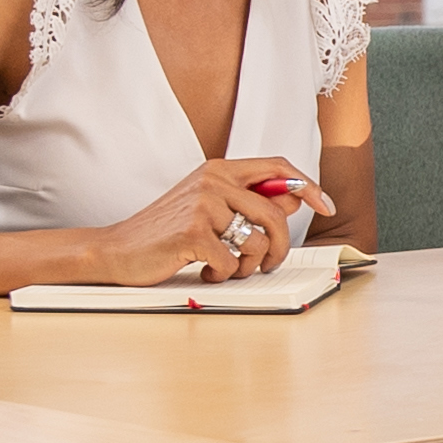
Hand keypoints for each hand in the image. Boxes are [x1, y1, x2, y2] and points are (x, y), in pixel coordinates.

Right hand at [95, 157, 318, 285]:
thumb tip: (294, 201)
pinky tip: (206, 272)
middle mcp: (213, 180)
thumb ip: (249, 202)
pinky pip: (233, 260)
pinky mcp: (193, 232)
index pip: (278, 168)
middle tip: (267, 266)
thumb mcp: (209, 209)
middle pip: (276, 214)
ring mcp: (202, 205)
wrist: (116, 250)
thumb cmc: (165, 232)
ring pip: (258, 241)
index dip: (308, 186)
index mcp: (219, 169)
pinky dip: (224, 274)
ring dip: (249, 265)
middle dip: (280, 247)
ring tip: (228, 268)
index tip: (326, 205)